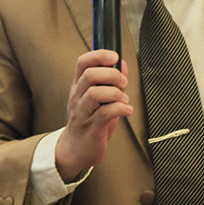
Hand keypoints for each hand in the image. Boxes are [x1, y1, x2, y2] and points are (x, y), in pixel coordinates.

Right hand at [55, 50, 132, 181]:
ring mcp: (83, 113)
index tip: (114, 56)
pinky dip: (120, 108)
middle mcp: (78, 97)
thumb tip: (123, 64)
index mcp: (79, 87)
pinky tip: (127, 110)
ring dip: (115, 93)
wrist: (76, 150)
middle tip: (123, 83)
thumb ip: (112, 81)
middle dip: (111, 75)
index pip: (82, 63)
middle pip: (89, 75)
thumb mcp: (100, 99)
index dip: (99, 55)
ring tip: (123, 99)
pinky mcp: (91, 128)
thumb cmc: (90, 122)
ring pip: (94, 93)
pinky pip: (105, 113)